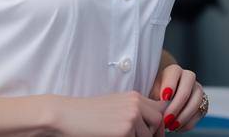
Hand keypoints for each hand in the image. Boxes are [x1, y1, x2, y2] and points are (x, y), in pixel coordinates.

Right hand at [50, 91, 166, 136]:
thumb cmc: (89, 114)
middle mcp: (135, 104)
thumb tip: (153, 127)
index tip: (153, 133)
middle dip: (154, 134)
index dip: (159, 124)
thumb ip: (135, 112)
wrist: (68, 115)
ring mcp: (131, 117)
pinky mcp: (125, 131)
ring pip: (148, 136)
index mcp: (134, 96)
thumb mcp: (116, 106)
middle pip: (159, 122)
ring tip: (119, 136)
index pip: (160, 108)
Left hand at [149, 64, 204, 131]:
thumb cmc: (156, 92)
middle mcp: (188, 78)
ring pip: (196, 101)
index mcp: (174, 70)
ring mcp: (197, 90)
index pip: (175, 72)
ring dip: (184, 116)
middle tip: (166, 118)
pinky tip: (177, 127)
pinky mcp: (203, 103)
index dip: (170, 85)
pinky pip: (198, 113)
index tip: (163, 98)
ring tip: (172, 126)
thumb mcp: (152, 90)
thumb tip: (158, 104)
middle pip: (186, 89)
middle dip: (176, 105)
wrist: (165, 97)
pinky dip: (188, 123)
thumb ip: (155, 94)